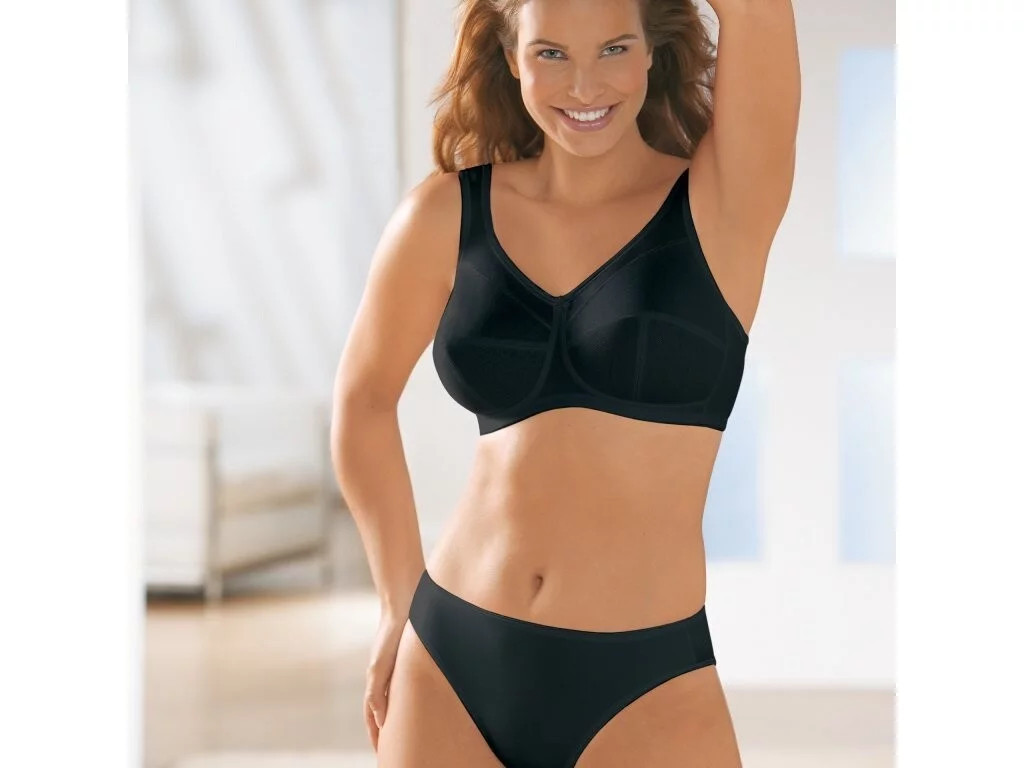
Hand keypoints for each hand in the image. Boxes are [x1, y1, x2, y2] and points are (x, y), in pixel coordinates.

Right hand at [363, 610, 406, 751]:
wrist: (405, 602)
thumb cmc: (391, 633)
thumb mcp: (380, 665)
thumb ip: (377, 692)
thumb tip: (381, 721)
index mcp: (376, 681)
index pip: (373, 715)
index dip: (375, 734)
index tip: (381, 752)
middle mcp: (386, 676)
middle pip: (384, 710)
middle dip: (387, 730)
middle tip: (394, 750)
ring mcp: (398, 669)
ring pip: (398, 700)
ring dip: (400, 717)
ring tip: (410, 733)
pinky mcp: (412, 660)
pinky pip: (410, 687)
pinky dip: (412, 700)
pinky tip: (423, 704)